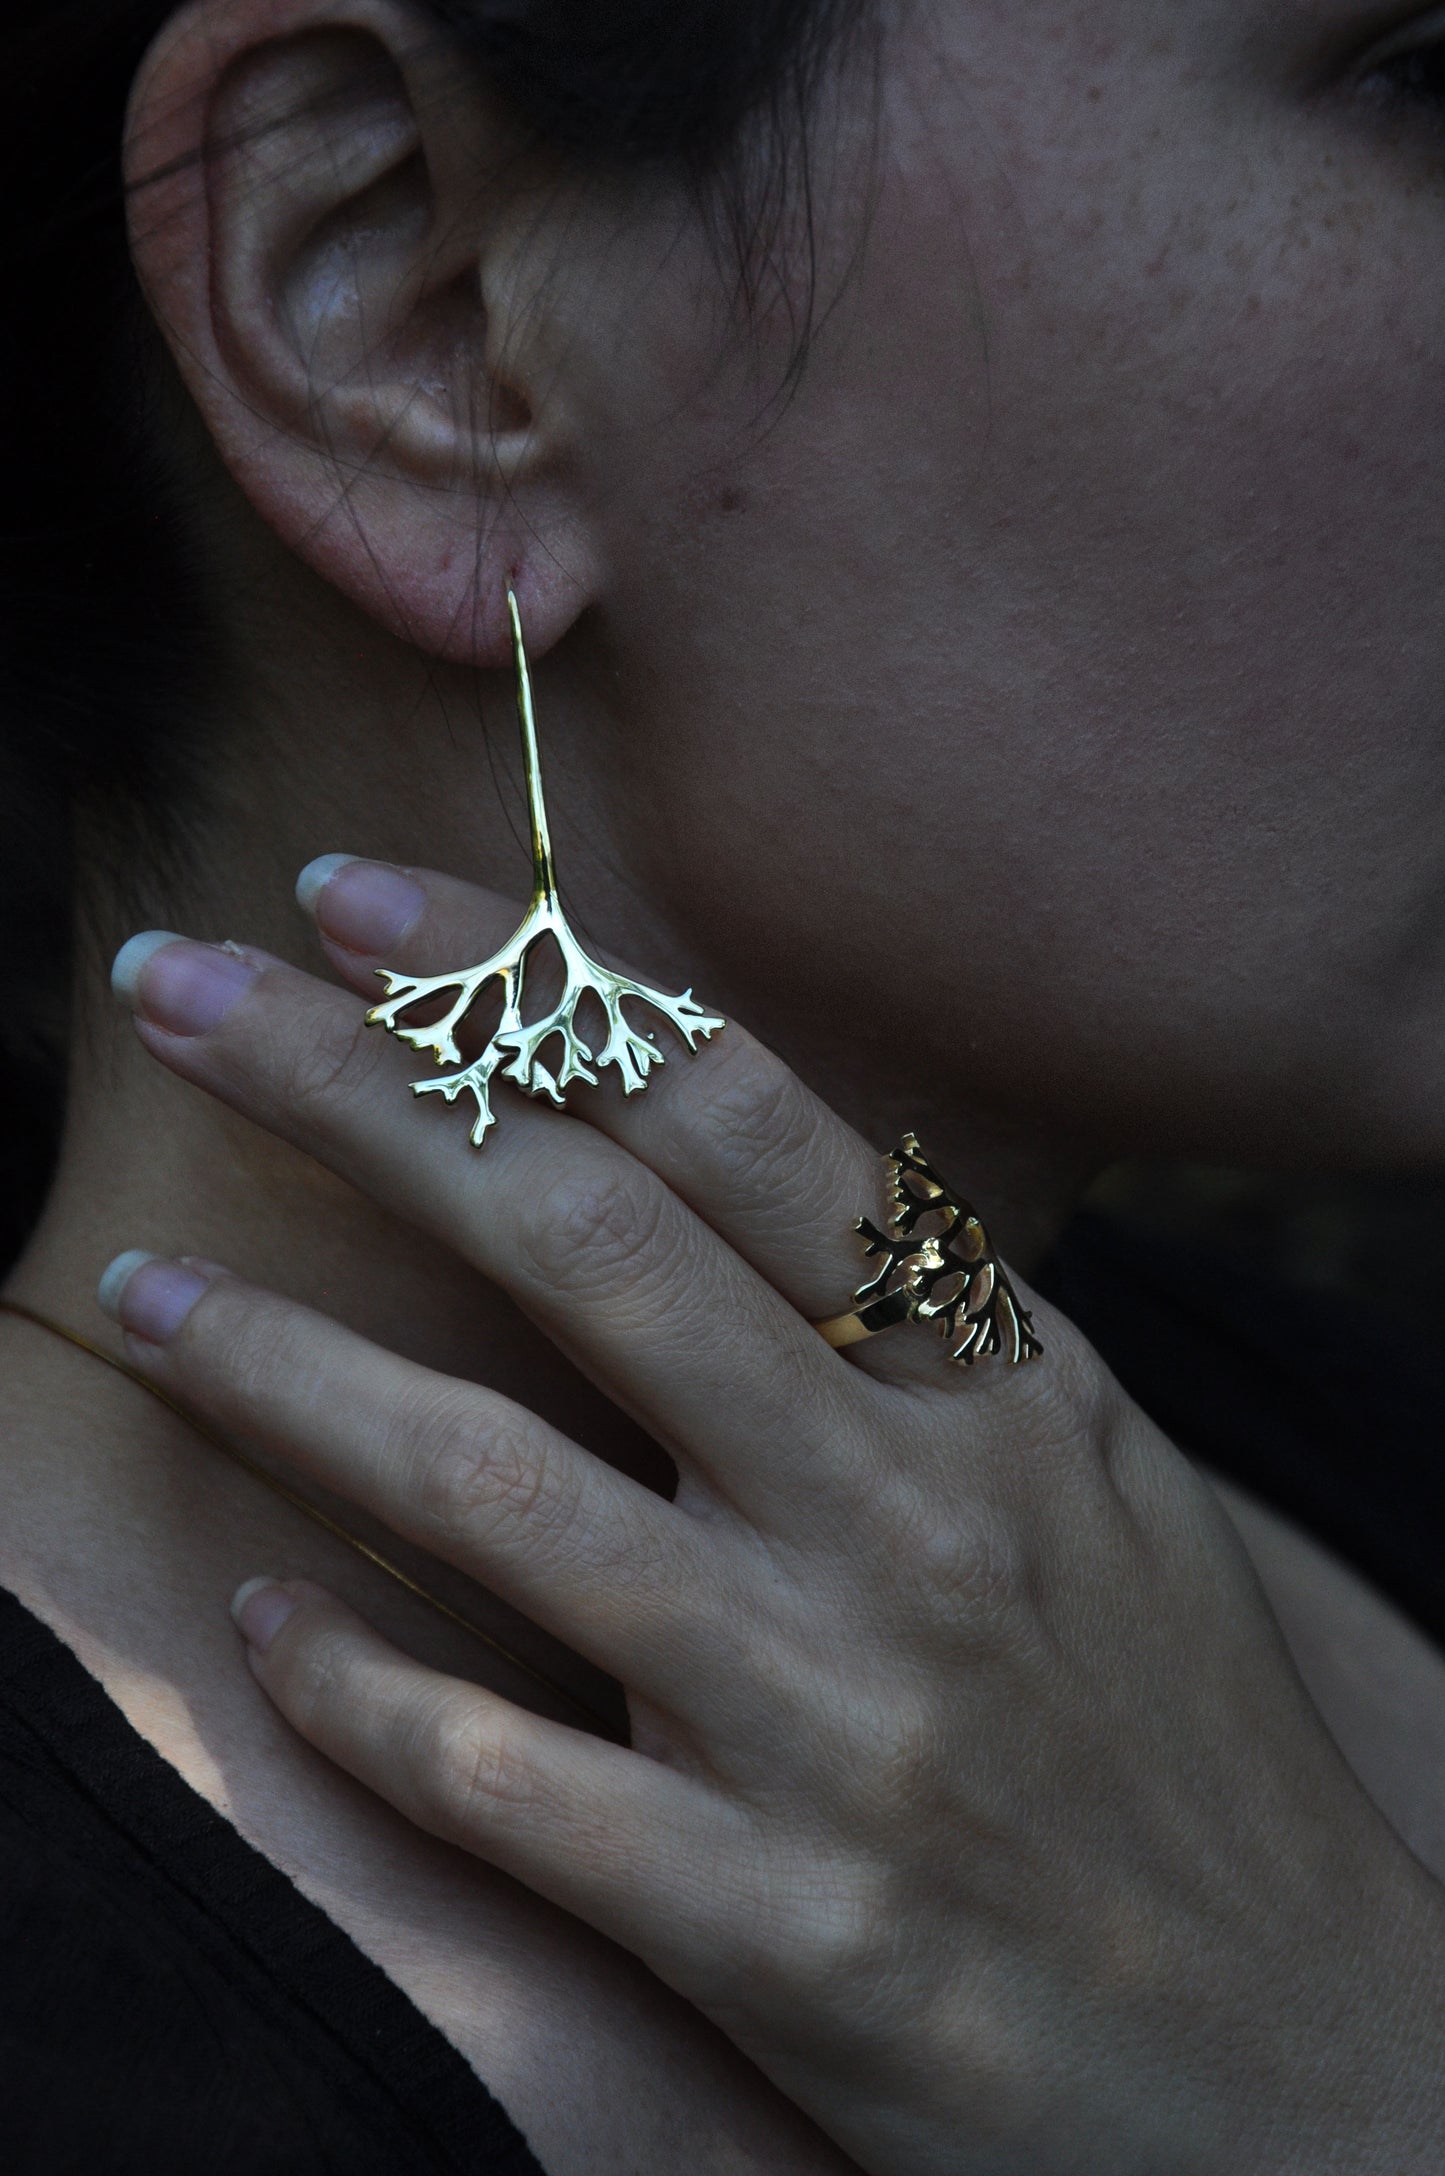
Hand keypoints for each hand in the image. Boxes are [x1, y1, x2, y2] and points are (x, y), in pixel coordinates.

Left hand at [109, 863, 1444, 2175]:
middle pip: (588, 1242)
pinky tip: (261, 1624)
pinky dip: (359, 1693)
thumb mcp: (1095, 1480)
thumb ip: (921, 1333)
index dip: (526, 989)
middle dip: (358, 1094)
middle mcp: (920, 1519)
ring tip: (139, 1294)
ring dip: (286, 1373)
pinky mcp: (786, 1927)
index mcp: (1005, 1386)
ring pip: (504, 1491)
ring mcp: (846, 1720)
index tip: (356, 906)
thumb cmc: (1181, 1743)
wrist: (1315, 2062)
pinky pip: (511, 1781)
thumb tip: (703, 1169)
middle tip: (179, 993)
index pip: (734, 1120)